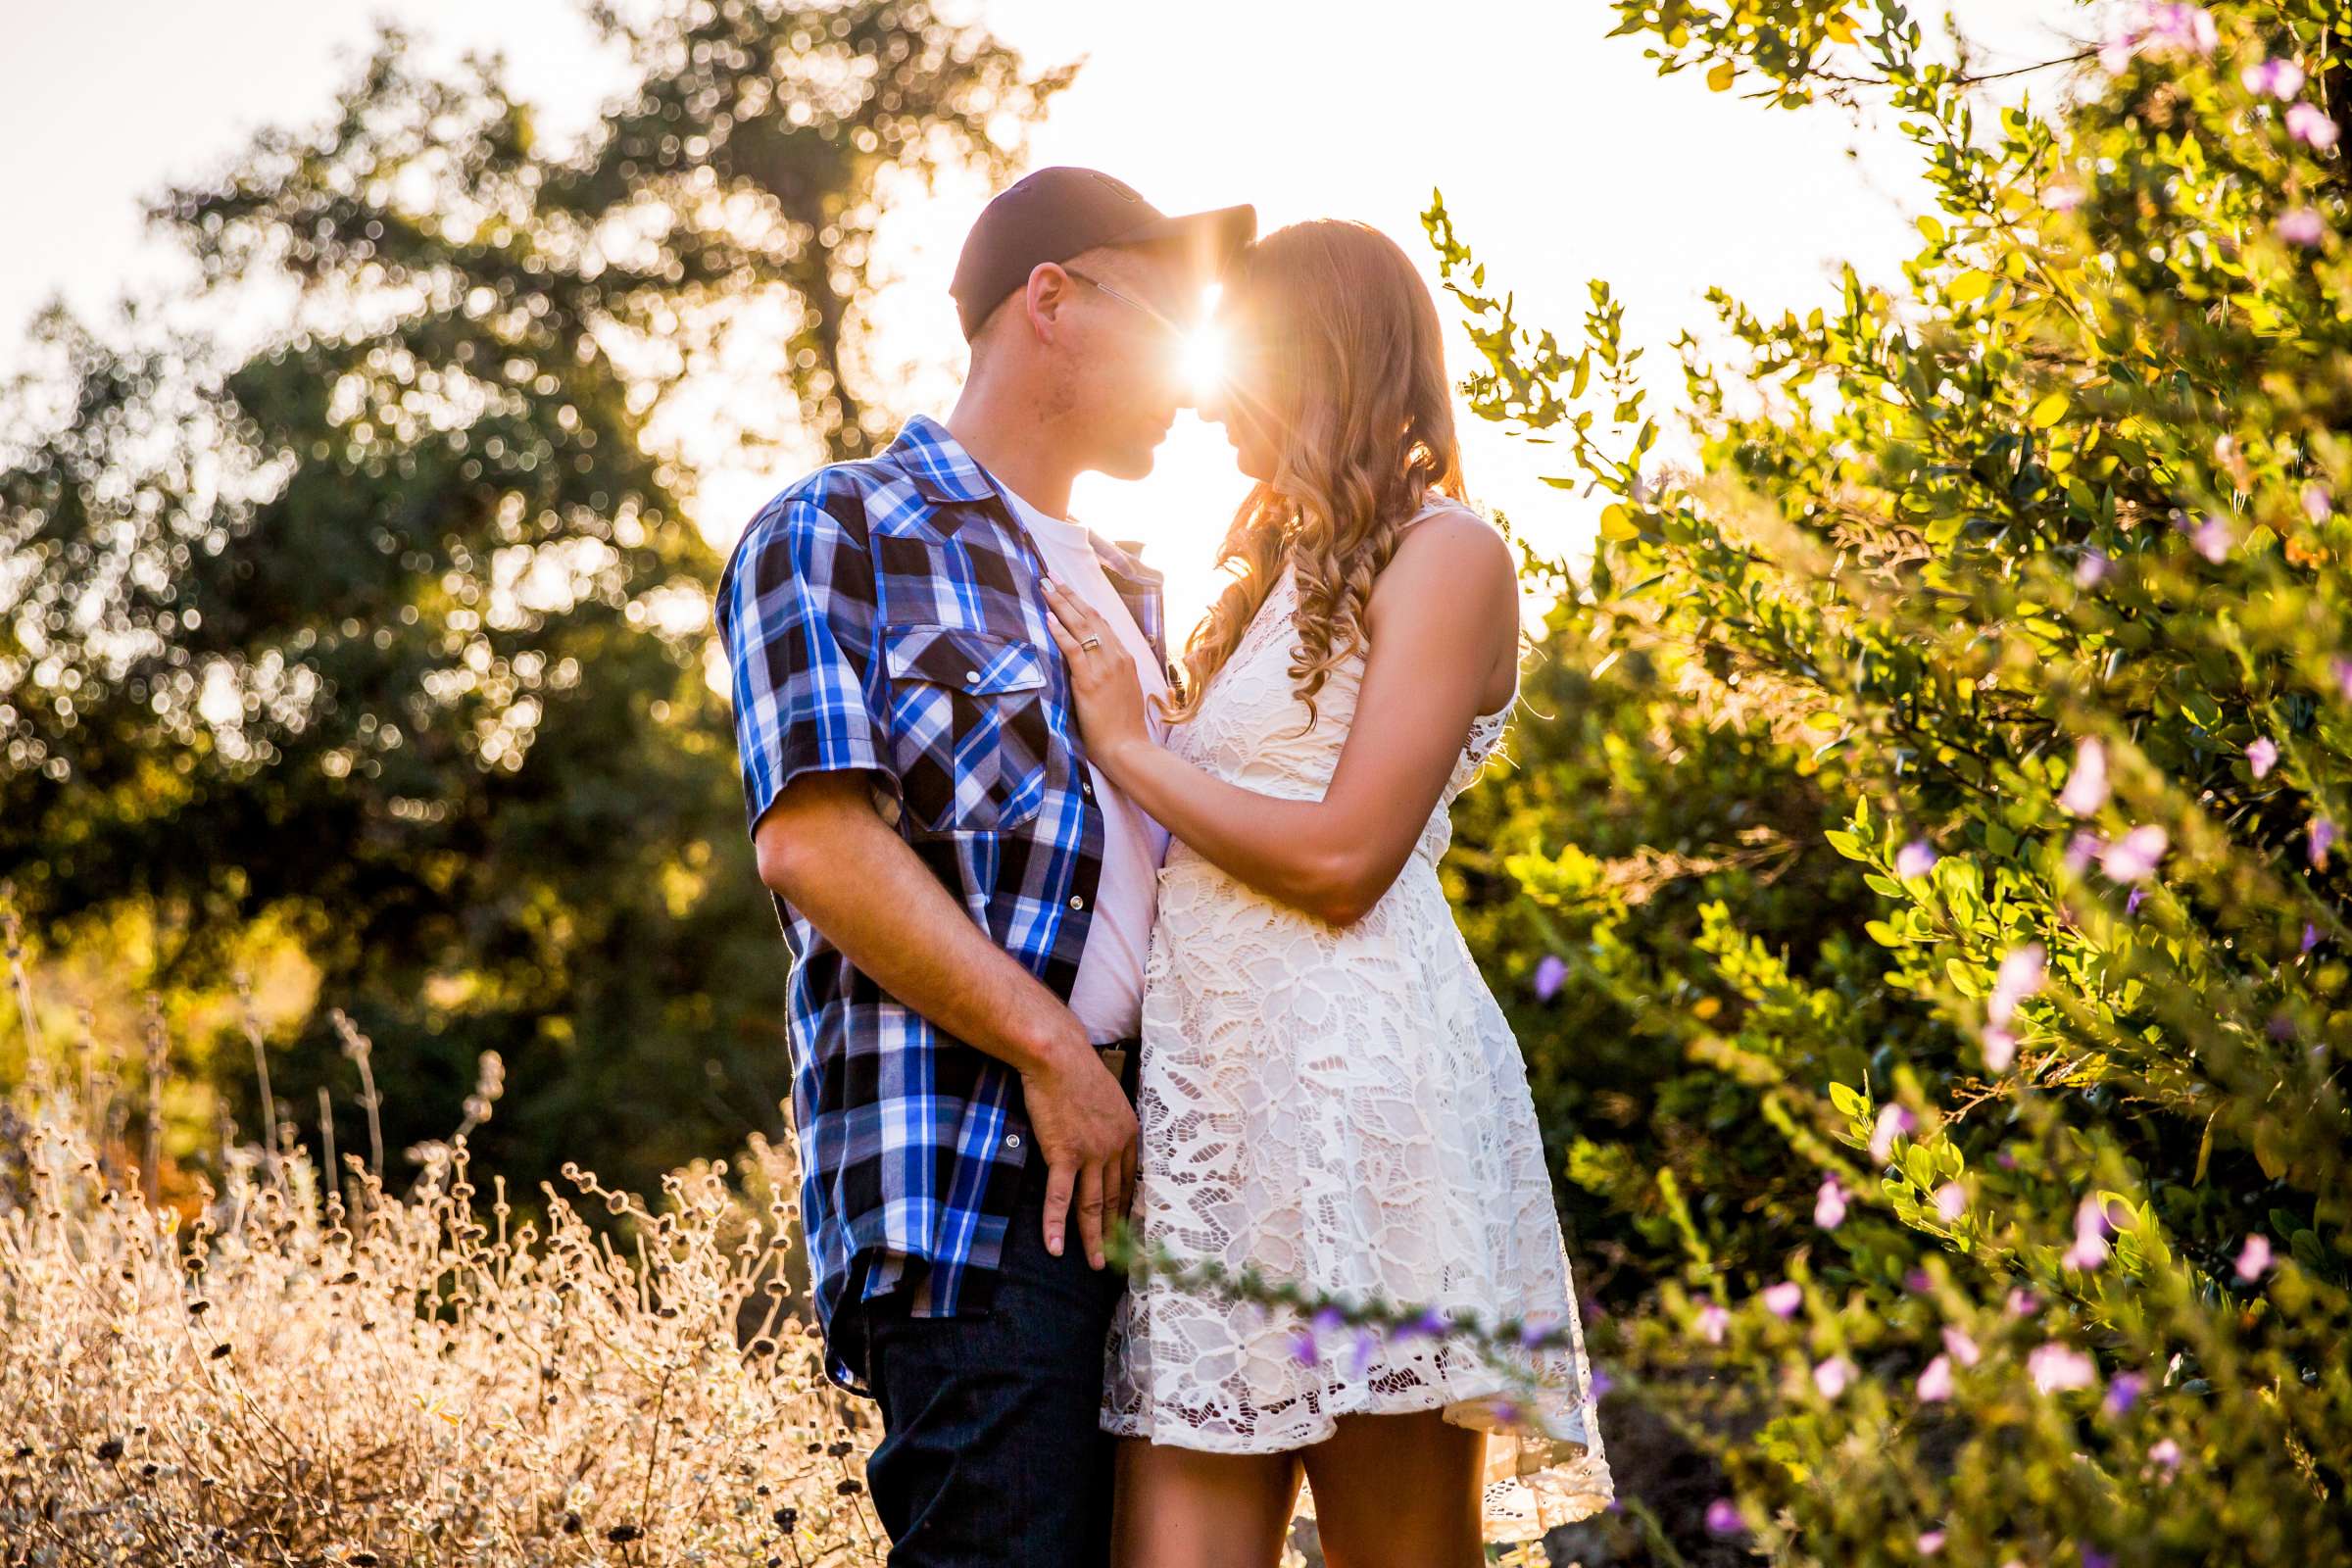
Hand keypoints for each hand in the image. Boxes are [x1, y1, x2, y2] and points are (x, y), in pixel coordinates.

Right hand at [1018, 1027, 1138, 1268]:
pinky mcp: (1064, 1154)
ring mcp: (1091, 1153)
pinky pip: (1060, 1197)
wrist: (1058, 1056)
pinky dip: (1056, 1225)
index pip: (1129, 1180)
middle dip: (1115, 1232)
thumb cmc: (1076, 1070)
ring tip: (1095, 1264)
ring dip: (1092, 1238)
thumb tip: (1101, 1134)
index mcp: (1128, 1134)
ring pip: (1093, 1205)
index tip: (1125, 1228)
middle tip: (1116, 1259)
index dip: (1126, 1207)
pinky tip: (1055, 1248)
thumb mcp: (1105, 1097)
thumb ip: (1107, 1122)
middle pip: (1115, 1199)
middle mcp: (1114, 1147)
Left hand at [1040, 577, 1151, 776]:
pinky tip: (1048, 617)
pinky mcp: (1090, 680)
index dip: (1083, 603)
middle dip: (1069, 594)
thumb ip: (1112, 673)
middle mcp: (1117, 656)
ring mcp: (1105, 667)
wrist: (1128, 748)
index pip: (1102, 622)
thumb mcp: (1122, 692)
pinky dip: (1060, 631)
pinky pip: (1074, 649)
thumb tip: (1095, 663)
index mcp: (1125, 658)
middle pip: (1090, 616)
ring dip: (1061, 604)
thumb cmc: (1123, 727)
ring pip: (1081, 626)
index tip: (1068, 588)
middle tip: (1051, 575)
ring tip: (1045, 587)